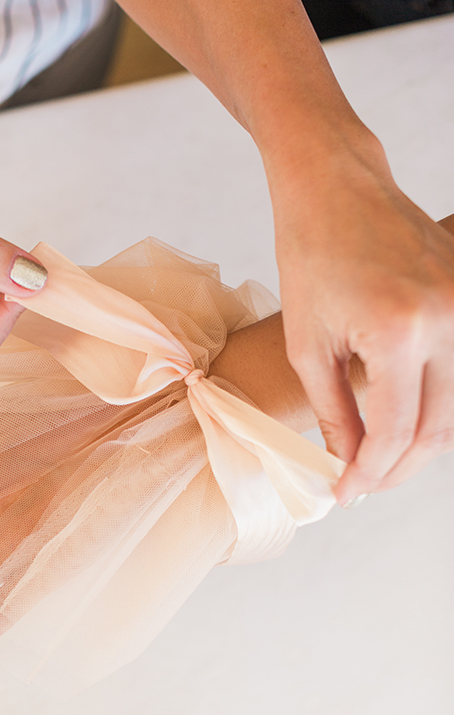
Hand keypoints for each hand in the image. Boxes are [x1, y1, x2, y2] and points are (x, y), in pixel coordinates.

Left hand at [273, 144, 453, 504]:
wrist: (338, 186)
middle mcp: (447, 318)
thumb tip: (350, 466)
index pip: (396, 432)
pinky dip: (432, 405)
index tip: (346, 494)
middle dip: (398, 468)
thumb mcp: (308, 346)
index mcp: (399, 331)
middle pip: (438, 429)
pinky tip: (399, 422)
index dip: (370, 474)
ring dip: (418, 443)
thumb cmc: (310, 258)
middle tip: (363, 485)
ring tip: (377, 460)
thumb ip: (335, 414)